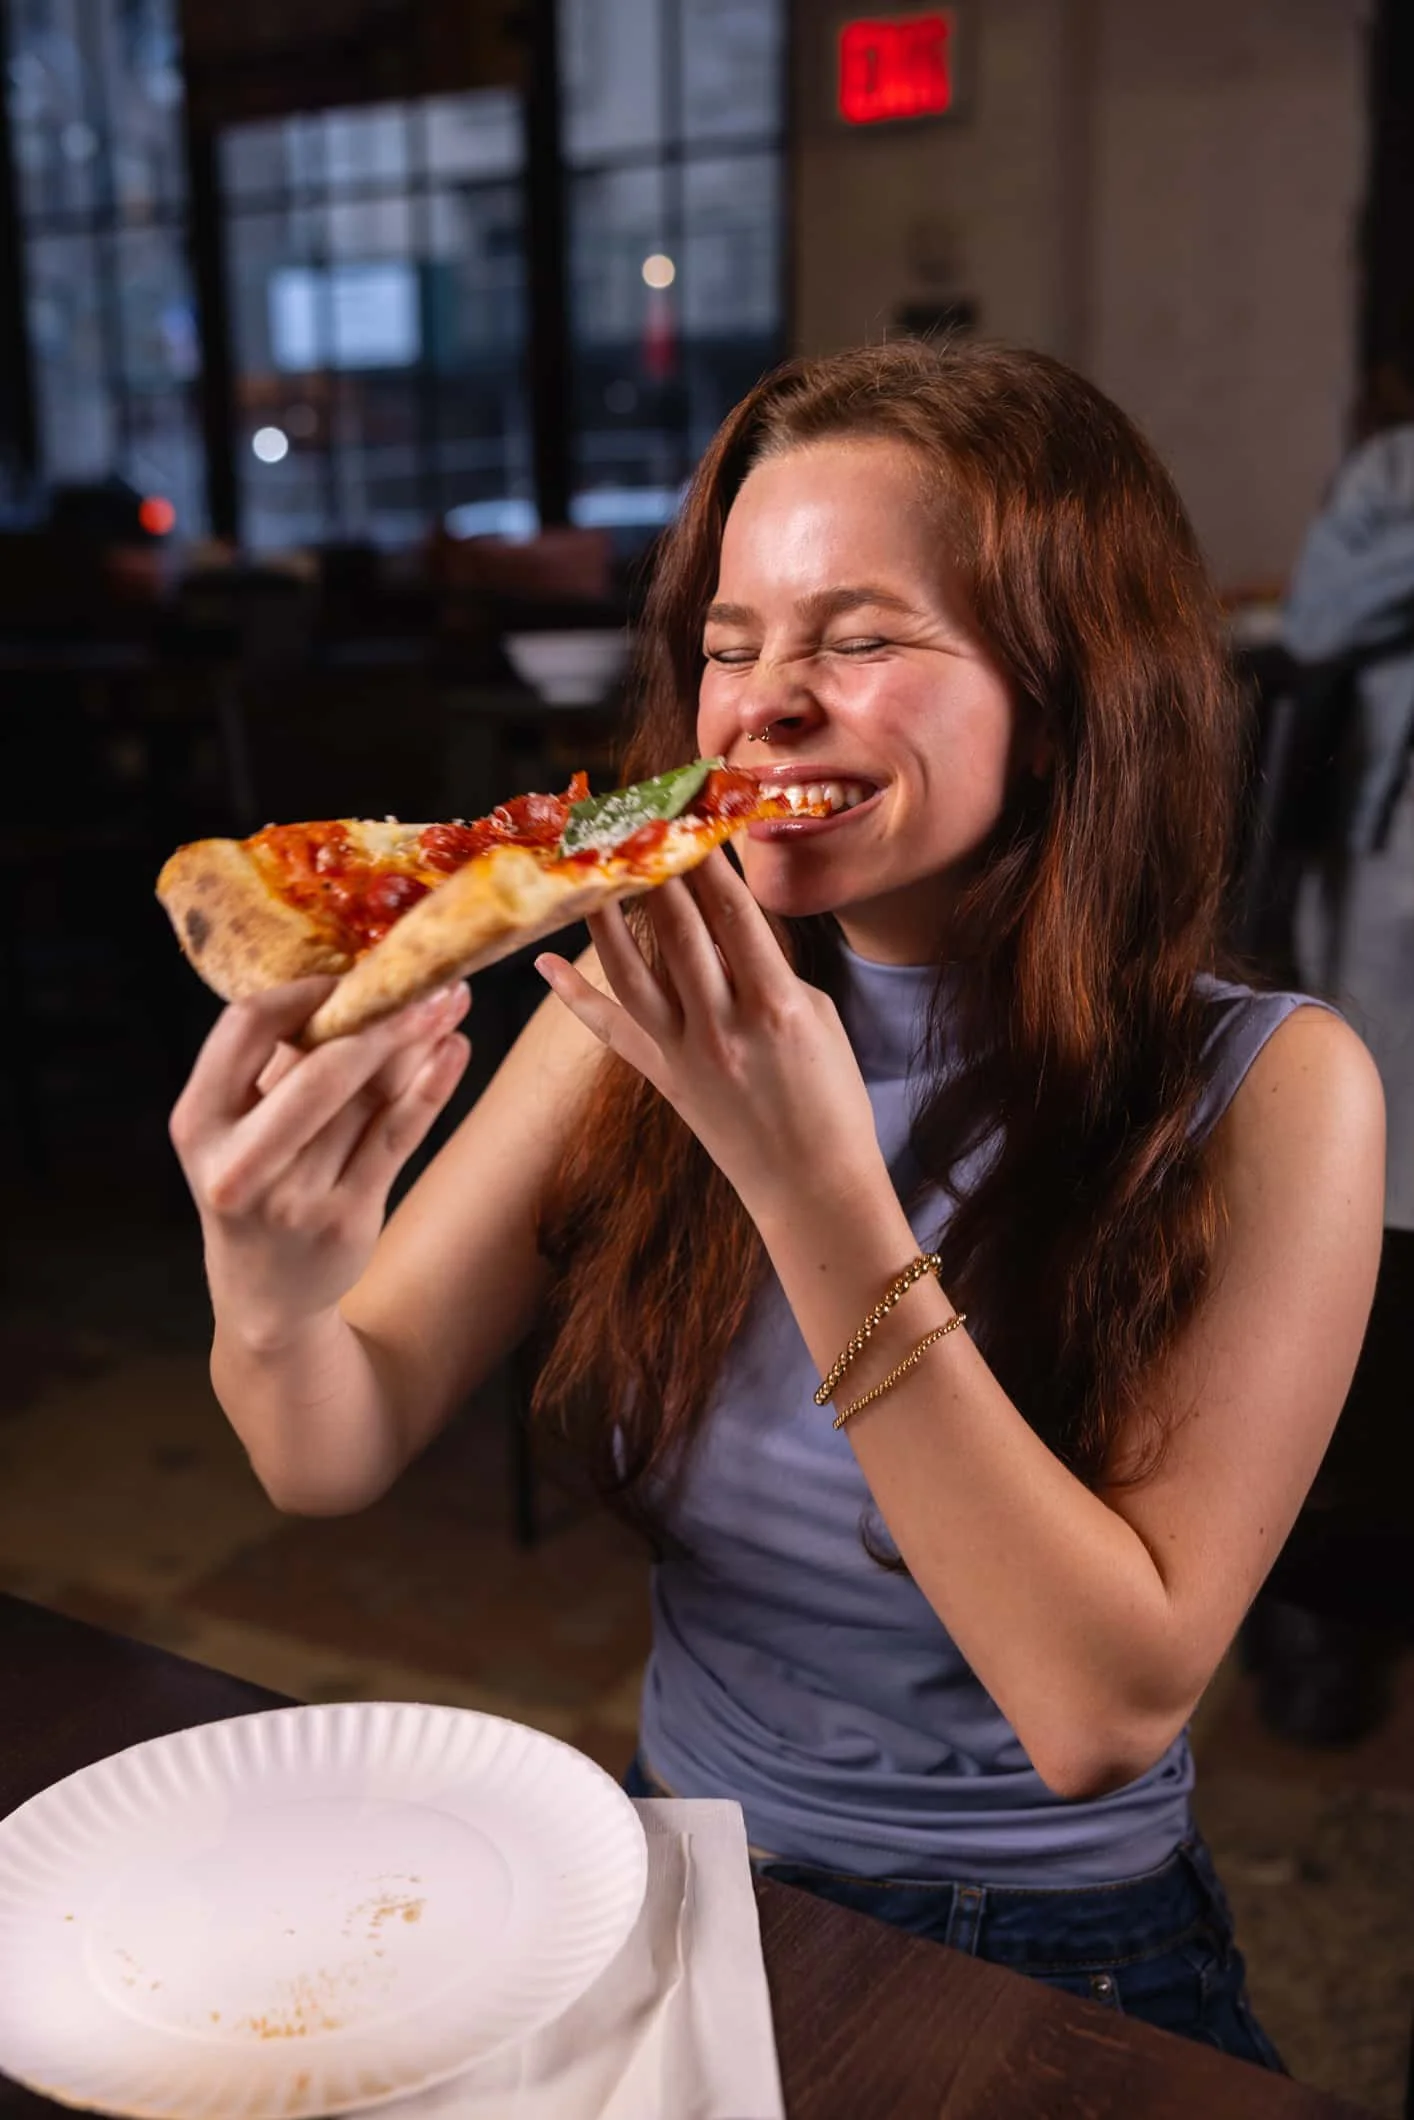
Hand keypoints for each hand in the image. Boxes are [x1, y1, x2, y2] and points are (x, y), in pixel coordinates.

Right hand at [169, 978, 470, 1347]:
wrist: (266, 1295)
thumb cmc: (258, 1184)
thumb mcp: (242, 1129)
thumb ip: (283, 1065)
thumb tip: (359, 982)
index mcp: (198, 1122)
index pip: (246, 1027)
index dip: (304, 992)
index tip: (350, 974)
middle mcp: (239, 1164)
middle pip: (318, 1069)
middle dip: (380, 1019)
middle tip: (426, 983)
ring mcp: (294, 1197)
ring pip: (367, 1099)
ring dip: (416, 1043)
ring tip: (449, 1004)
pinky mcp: (346, 1218)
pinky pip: (398, 1137)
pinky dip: (431, 1088)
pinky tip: (453, 1051)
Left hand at [535, 851, 882, 1221]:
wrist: (813, 1188)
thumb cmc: (831, 1099)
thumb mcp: (816, 1016)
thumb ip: (769, 966)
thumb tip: (727, 918)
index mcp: (775, 1006)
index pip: (733, 914)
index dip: (706, 858)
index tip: (688, 811)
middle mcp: (722, 1027)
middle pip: (676, 930)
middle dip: (653, 867)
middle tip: (628, 818)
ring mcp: (685, 1055)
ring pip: (632, 971)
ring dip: (604, 916)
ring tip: (581, 869)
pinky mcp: (662, 1079)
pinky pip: (611, 1031)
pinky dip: (575, 997)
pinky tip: (544, 964)